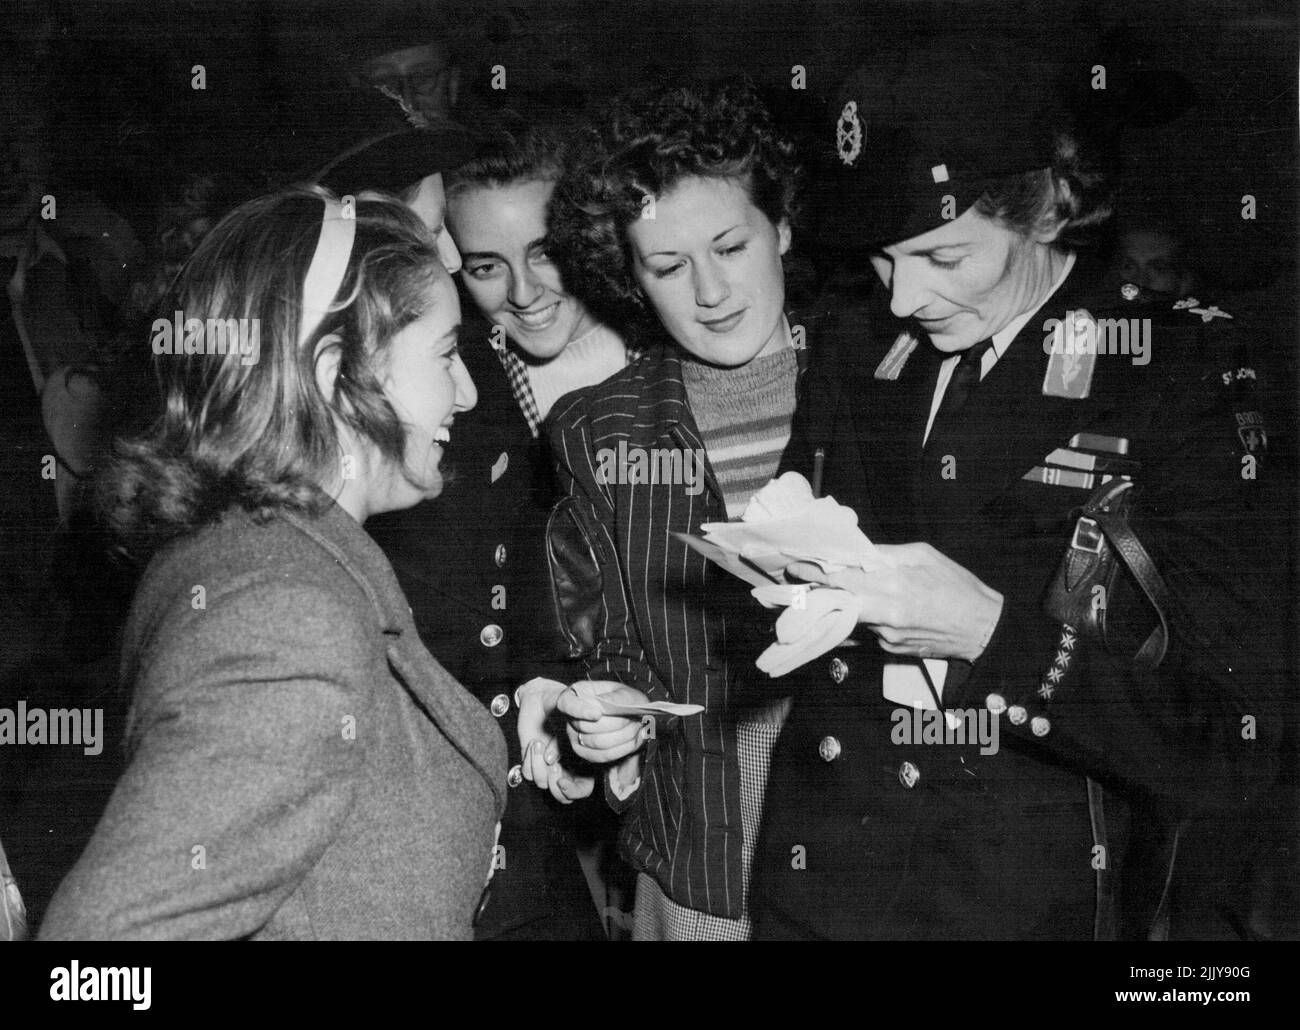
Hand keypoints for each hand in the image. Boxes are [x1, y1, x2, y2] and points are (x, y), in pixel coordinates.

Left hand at [515, 678, 594, 802]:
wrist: (538, 698)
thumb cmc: (560, 702)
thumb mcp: (573, 707)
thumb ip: (581, 714)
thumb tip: (590, 723)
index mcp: (580, 760)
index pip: (583, 789)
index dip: (574, 791)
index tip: (563, 781)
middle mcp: (564, 766)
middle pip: (563, 796)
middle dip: (555, 785)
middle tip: (553, 765)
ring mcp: (546, 765)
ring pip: (542, 784)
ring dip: (538, 766)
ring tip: (539, 743)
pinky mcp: (530, 761)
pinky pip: (528, 774)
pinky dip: (529, 761)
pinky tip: (534, 743)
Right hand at [556, 681, 653, 763]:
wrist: (624, 715)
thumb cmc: (622, 700)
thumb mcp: (622, 691)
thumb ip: (615, 697)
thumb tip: (605, 706)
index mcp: (574, 695)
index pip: (566, 704)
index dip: (580, 710)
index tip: (597, 714)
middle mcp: (569, 717)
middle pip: (586, 726)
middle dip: (615, 722)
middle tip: (635, 717)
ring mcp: (574, 737)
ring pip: (597, 742)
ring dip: (622, 735)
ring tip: (637, 726)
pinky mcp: (584, 753)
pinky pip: (602, 755)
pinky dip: (621, 748)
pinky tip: (633, 739)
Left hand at [787, 542, 1002, 662]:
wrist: (983, 629)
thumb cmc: (958, 588)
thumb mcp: (924, 556)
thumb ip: (886, 554)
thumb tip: (856, 552)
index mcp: (894, 584)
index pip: (843, 578)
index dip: (815, 572)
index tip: (795, 567)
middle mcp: (886, 613)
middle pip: (837, 601)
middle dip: (817, 591)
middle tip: (799, 582)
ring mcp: (886, 635)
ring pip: (853, 617)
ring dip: (845, 605)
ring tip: (848, 593)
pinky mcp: (890, 649)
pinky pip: (868, 631)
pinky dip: (866, 620)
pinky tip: (877, 612)